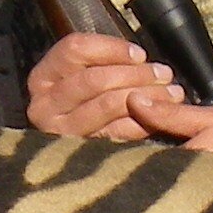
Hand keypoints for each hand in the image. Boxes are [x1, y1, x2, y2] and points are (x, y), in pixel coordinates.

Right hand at [25, 33, 177, 140]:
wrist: (69, 164)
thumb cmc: (87, 104)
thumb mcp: (84, 75)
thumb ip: (103, 62)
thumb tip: (140, 58)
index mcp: (42, 78)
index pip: (74, 49)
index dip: (111, 48)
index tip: (139, 54)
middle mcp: (44, 106)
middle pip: (93, 78)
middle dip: (135, 74)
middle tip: (163, 73)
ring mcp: (60, 132)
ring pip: (107, 103)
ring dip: (145, 95)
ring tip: (171, 93)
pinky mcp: (79, 153)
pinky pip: (117, 132)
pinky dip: (142, 122)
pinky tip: (160, 117)